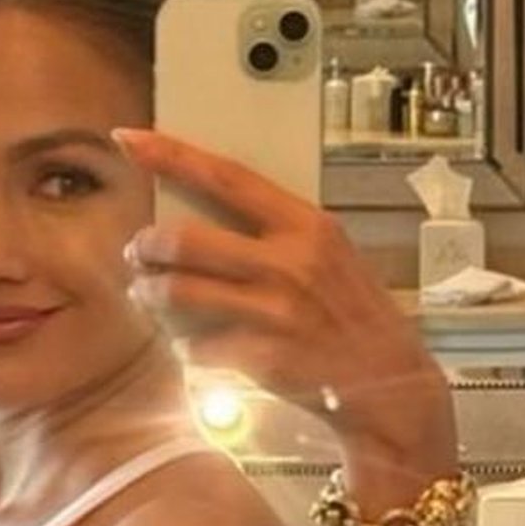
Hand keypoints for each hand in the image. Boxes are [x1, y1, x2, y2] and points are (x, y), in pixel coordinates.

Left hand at [114, 129, 457, 487]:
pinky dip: (185, 348)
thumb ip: (277, 233)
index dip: (172, 156)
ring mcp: (277, 311)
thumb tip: (205, 216)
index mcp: (307, 225)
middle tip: (137, 253)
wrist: (392, 385)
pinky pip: (196, 347)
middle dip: (145, 246)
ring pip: (179, 292)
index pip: (226, 176)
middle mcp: (291, 262)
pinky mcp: (265, 357)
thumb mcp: (330, 255)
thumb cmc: (354, 316)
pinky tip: (193, 348)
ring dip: (150, 294)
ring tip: (146, 295)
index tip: (132, 140)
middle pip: (185, 239)